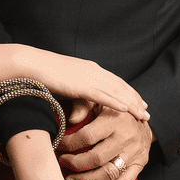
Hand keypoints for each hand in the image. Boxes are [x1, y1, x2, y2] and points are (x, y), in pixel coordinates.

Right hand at [0, 45, 148, 121]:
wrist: (32, 64)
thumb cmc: (43, 72)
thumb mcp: (64, 80)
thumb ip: (74, 90)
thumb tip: (77, 102)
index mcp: (90, 68)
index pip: (114, 80)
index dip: (128, 91)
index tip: (138, 100)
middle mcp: (93, 71)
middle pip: (120, 86)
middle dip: (135, 99)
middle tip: (147, 111)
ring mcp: (88, 77)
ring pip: (116, 92)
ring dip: (132, 104)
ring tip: (143, 115)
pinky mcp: (81, 85)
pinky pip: (103, 96)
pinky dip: (117, 103)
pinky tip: (127, 110)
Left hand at [57, 106, 152, 179]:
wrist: (142, 115)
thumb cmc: (113, 107)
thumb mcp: (99, 99)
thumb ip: (83, 105)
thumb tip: (71, 119)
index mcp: (114, 120)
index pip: (87, 137)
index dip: (69, 144)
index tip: (57, 145)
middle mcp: (126, 137)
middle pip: (97, 158)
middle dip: (75, 164)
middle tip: (61, 164)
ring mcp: (134, 153)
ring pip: (109, 173)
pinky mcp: (140, 164)